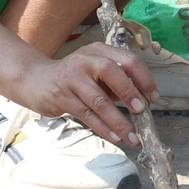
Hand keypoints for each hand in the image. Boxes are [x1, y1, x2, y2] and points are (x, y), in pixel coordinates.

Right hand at [11, 43, 157, 146]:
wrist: (35, 80)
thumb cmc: (74, 78)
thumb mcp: (95, 71)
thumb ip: (115, 81)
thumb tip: (142, 102)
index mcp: (99, 51)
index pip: (128, 59)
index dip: (144, 78)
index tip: (153, 97)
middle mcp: (85, 60)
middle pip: (112, 72)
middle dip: (130, 93)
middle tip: (141, 112)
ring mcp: (71, 78)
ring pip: (99, 100)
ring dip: (118, 120)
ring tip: (132, 136)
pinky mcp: (61, 97)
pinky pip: (87, 115)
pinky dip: (103, 128)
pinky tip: (115, 137)